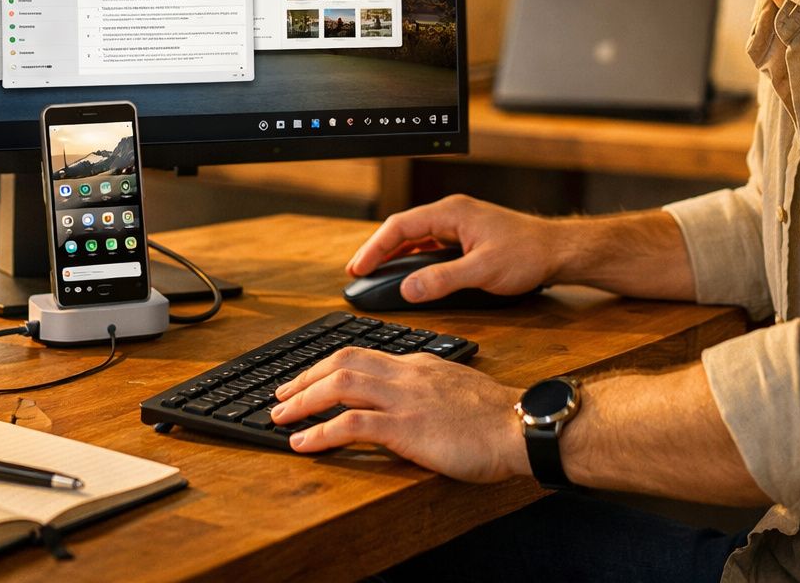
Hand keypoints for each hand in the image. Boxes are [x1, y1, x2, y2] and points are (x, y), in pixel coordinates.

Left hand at [270, 347, 528, 481]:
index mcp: (417, 364)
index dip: (328, 367)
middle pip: (342, 362)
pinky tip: (302, 443)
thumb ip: (428, 388)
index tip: (308, 380)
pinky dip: (320, 433)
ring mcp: (404, 398)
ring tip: (278, 416)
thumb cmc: (497, 417)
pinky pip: (352, 424)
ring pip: (339, 385)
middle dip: (305, 377)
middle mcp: (406, 374)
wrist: (521, 425)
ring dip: (302, 400)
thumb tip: (408, 401)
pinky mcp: (406, 428)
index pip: (362, 355)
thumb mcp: (457, 389)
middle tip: (280, 394)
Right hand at [347, 195, 564, 302]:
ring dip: (394, 255)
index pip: (400, 226)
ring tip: (374, 274)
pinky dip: (413, 259)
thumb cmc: (528, 253)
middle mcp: (452, 215)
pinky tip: (407, 274)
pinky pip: (430, 246)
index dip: (374, 247)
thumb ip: (442, 280)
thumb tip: (408, 289)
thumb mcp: (482, 270)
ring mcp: (459, 226)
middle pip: (403, 229)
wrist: (558, 251)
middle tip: (358, 273)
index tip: (358, 268)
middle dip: (378, 250)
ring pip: (416, 238)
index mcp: (451, 213)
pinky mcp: (466, 238)